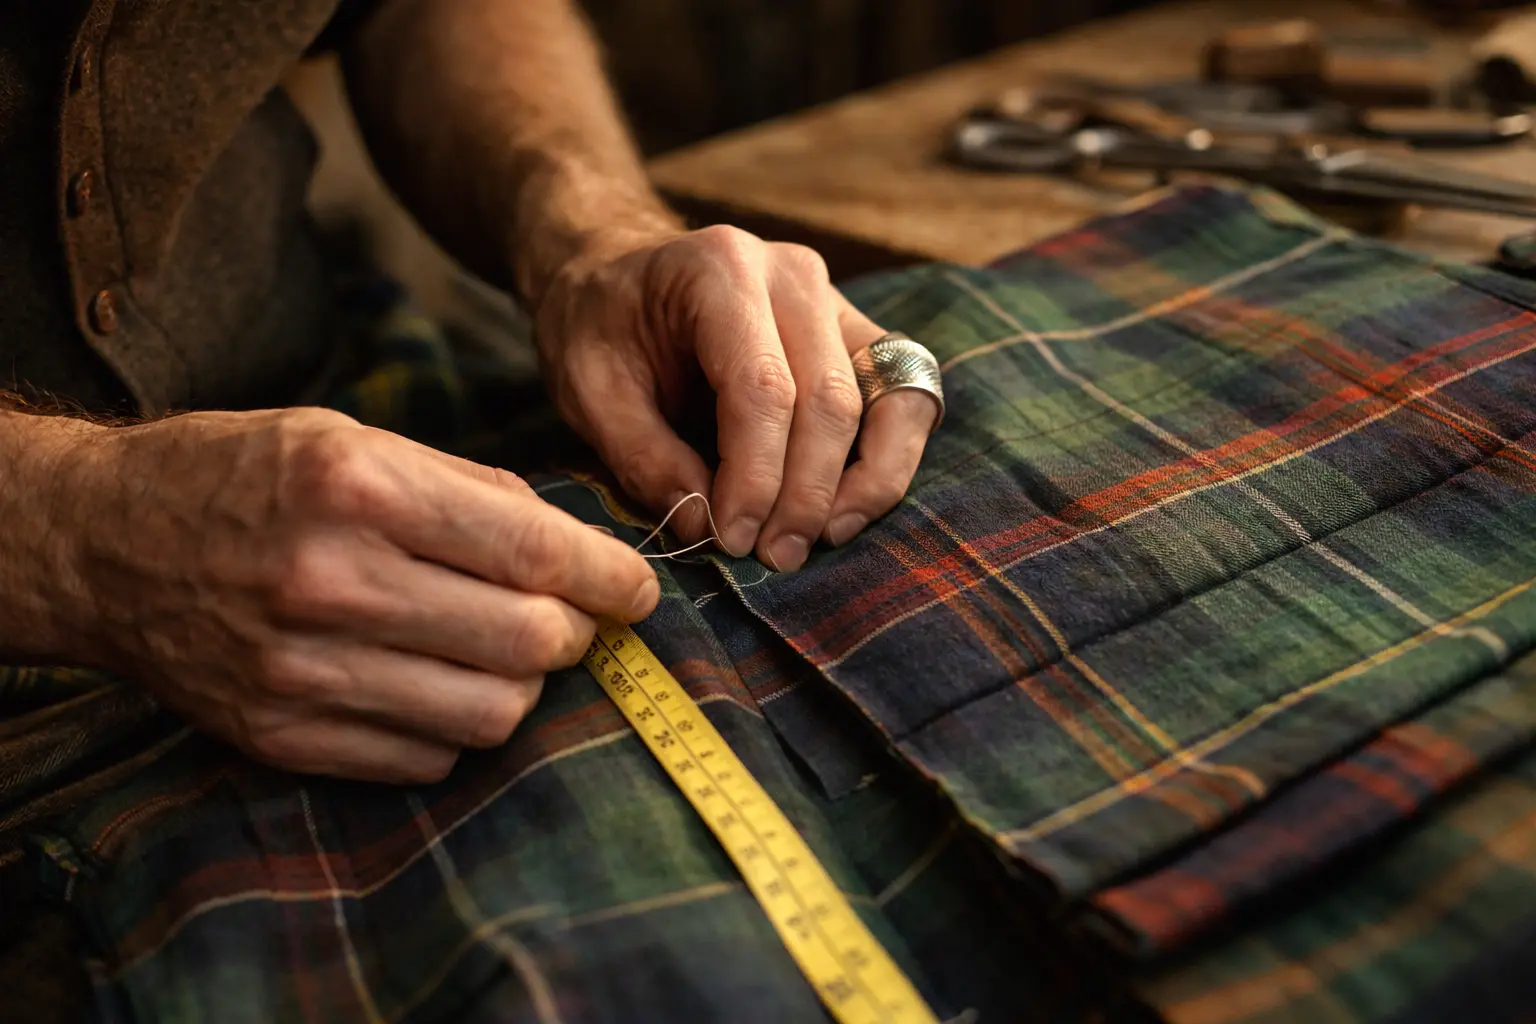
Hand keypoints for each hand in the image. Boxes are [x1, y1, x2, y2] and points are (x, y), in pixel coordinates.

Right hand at [58, 408, 658, 782]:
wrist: (104, 542)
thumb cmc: (241, 475)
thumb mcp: (351, 438)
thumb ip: (470, 489)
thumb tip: (575, 544)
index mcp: (356, 488)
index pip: (531, 548)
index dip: (609, 576)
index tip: (638, 589)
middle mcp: (330, 582)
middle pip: (526, 642)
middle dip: (575, 634)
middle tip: (571, 617)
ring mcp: (302, 671)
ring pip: (490, 713)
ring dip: (522, 685)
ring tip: (502, 649)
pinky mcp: (283, 735)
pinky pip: (427, 758)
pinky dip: (456, 727)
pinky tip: (436, 683)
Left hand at [535, 226, 937, 571]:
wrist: (618, 280)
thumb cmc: (599, 330)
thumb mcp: (587, 391)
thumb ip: (644, 458)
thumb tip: (707, 525)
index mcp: (721, 269)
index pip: (763, 388)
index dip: (756, 476)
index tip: (731, 539)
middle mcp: (794, 274)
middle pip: (830, 399)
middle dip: (804, 493)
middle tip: (772, 556)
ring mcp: (837, 301)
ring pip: (888, 399)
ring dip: (864, 483)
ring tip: (817, 539)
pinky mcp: (858, 335)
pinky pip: (906, 398)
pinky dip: (888, 462)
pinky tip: (844, 511)